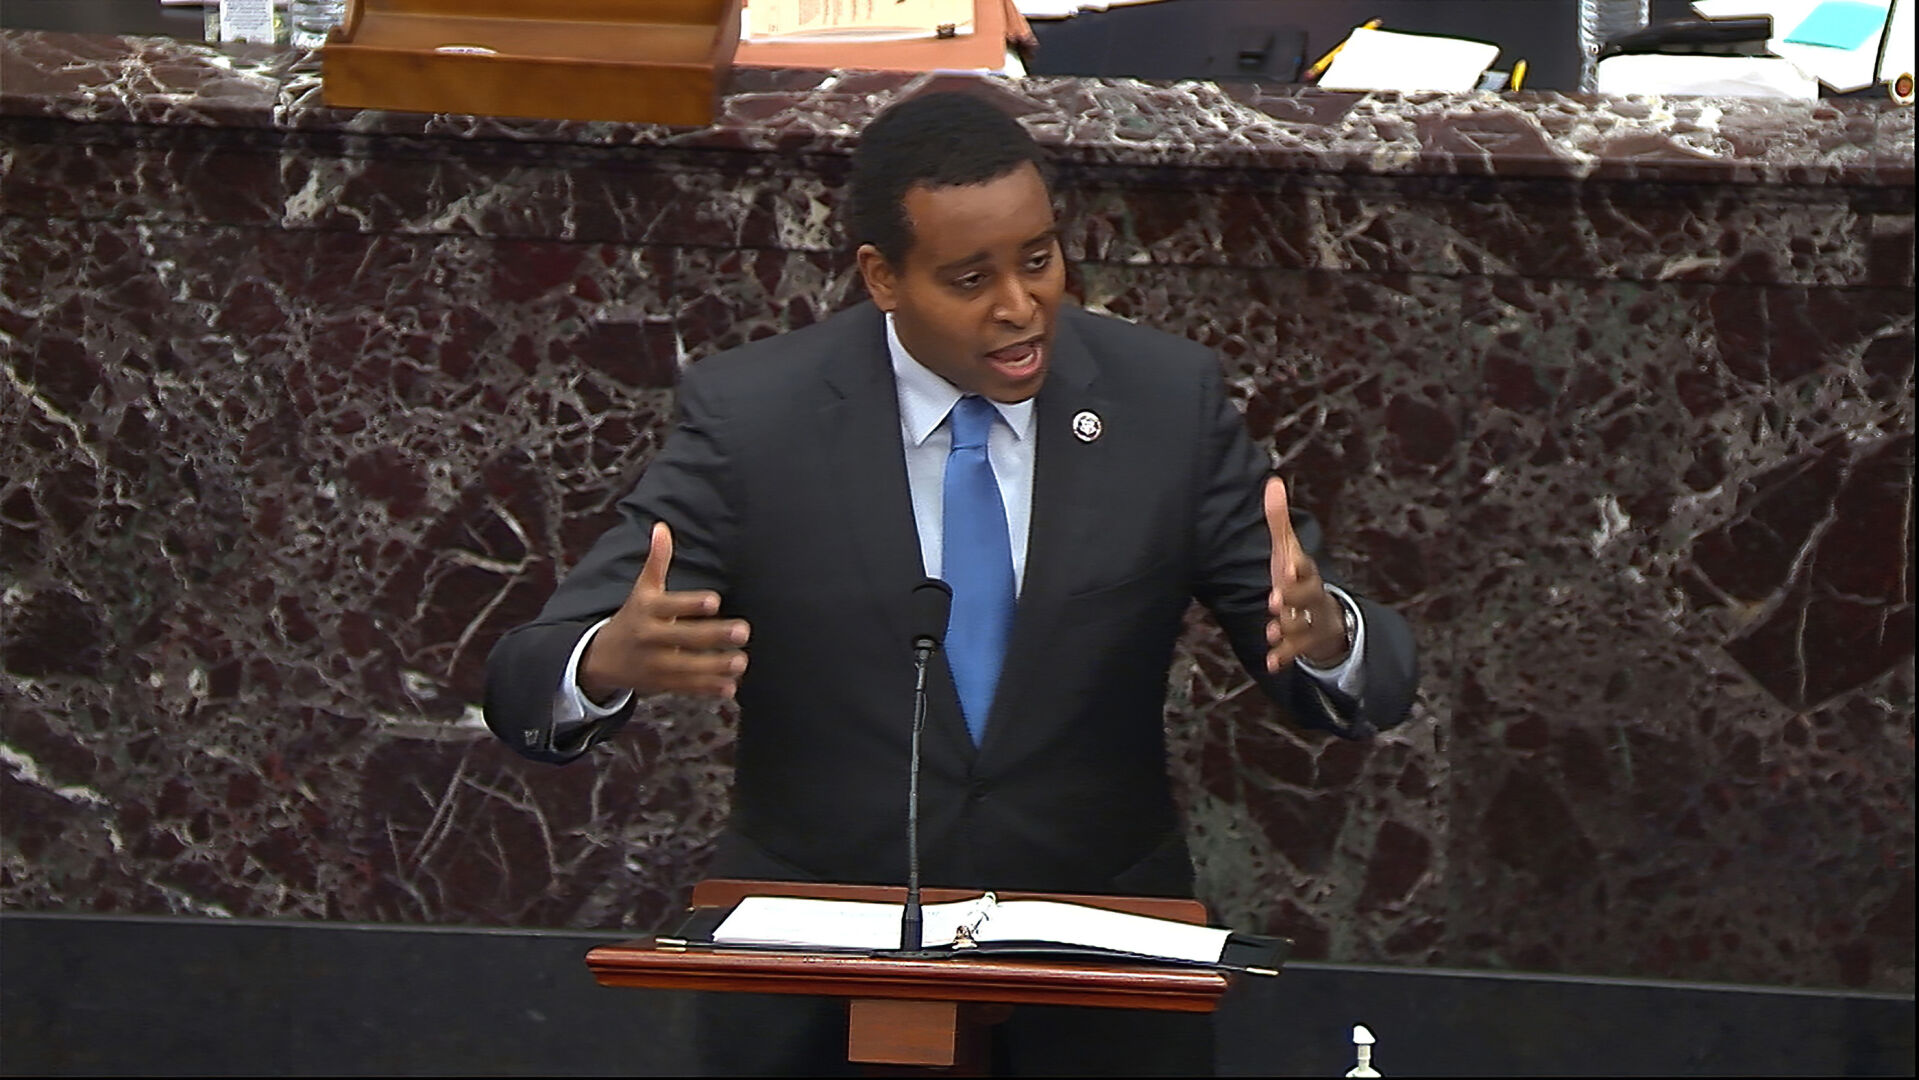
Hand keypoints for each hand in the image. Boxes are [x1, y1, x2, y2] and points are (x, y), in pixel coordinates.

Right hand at [578, 522, 750, 699]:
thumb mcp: (642, 589)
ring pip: (687, 666)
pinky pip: (686, 687)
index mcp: (648, 610)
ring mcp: (655, 663)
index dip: (691, 604)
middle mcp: (650, 637)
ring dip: (715, 666)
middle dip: (713, 635)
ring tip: (741, 662)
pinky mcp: (661, 684)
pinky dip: (707, 689)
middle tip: (743, 631)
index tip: (715, 600)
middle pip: (683, 637)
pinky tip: (730, 687)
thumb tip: (661, 527)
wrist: (601, 657)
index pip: (671, 606)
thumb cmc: (633, 615)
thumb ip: (657, 561)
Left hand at [1264, 476, 1347, 670]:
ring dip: (1285, 628)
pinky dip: (1283, 657)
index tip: (1288, 565)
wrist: (1326, 617)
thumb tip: (1272, 482)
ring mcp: (1310, 620)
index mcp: (1306, 572)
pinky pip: (1294, 652)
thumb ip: (1278, 521)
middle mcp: (1312, 595)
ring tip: (1271, 629)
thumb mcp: (1288, 551)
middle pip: (1306, 596)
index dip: (1296, 567)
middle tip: (1275, 600)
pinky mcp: (1305, 643)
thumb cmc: (1298, 578)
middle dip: (1292, 598)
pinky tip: (1271, 664)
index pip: (1304, 567)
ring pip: (1299, 625)